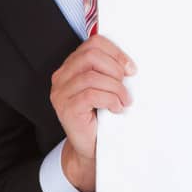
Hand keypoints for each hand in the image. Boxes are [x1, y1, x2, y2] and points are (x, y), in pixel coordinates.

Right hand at [50, 33, 136, 191]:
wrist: (91, 148)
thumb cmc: (101, 118)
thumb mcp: (107, 89)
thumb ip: (110, 72)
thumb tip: (131, 64)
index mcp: (72, 67)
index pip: (93, 44)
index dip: (115, 52)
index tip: (130, 68)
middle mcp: (62, 77)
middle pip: (91, 55)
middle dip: (115, 68)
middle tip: (126, 84)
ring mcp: (61, 93)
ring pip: (92, 76)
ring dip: (116, 88)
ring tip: (124, 100)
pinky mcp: (66, 108)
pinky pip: (91, 95)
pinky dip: (110, 99)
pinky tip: (116, 108)